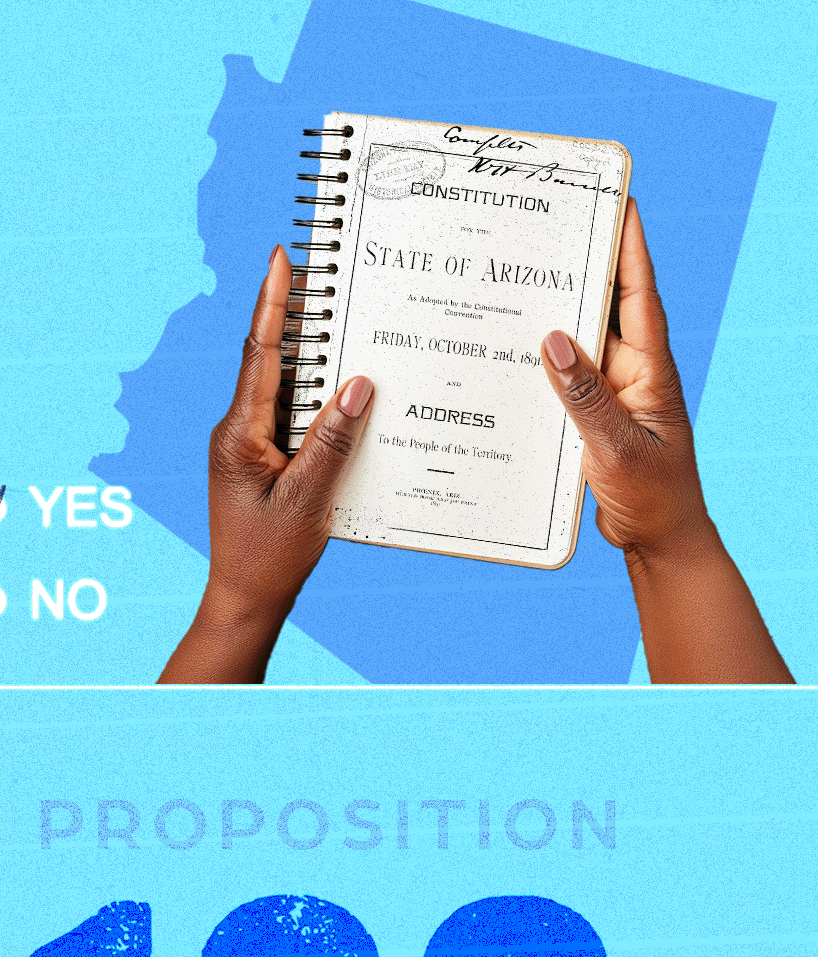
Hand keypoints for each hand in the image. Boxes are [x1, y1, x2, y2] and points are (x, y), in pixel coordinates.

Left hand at [161, 245, 376, 682]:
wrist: (246, 597)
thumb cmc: (270, 555)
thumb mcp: (308, 498)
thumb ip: (332, 442)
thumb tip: (358, 384)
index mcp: (239, 433)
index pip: (260, 354)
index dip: (272, 303)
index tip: (280, 258)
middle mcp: (238, 431)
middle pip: (273, 361)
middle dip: (298, 316)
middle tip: (327, 269)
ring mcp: (249, 445)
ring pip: (286, 388)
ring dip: (314, 356)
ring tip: (346, 314)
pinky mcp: (264, 459)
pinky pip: (293, 416)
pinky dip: (319, 399)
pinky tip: (350, 390)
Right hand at [541, 197, 708, 560]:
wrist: (659, 537)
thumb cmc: (653, 495)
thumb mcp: (617, 447)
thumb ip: (585, 397)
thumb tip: (554, 341)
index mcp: (650, 371)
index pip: (640, 298)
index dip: (631, 250)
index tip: (620, 204)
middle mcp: (631, 372)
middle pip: (607, 306)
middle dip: (585, 265)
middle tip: (552, 226)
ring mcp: (611, 392)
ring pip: (579, 340)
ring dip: (553, 310)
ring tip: (518, 276)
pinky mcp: (590, 413)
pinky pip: (563, 376)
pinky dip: (539, 358)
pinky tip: (510, 348)